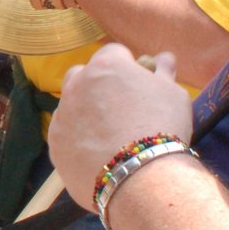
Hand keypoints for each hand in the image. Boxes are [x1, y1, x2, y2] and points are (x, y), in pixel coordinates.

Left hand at [48, 45, 191, 209]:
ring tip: (109, 133)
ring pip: (70, 104)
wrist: (141, 177)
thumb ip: (163, 72)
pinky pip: (65, 133)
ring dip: (84, 111)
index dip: (127, 66)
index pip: (114, 52)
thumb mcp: (174, 95)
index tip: (138, 83)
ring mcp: (62, 114)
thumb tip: (163, 58)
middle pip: (83, 74)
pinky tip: (98, 153)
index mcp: (106, 66)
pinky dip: (77, 138)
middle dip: (98, 83)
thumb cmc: (163, 128)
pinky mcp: (55, 143)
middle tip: (120, 107)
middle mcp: (77, 84)